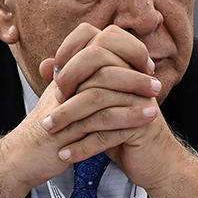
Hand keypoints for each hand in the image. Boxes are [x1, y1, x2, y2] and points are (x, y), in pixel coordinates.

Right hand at [0, 24, 158, 197]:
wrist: (23, 157)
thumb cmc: (48, 130)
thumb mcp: (62, 100)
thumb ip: (80, 83)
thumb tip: (108, 68)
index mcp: (64, 75)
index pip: (94, 49)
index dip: (121, 53)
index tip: (142, 64)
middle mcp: (64, 86)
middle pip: (102, 67)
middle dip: (133, 75)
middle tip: (155, 83)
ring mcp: (65, 106)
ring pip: (104, 93)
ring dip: (134, 97)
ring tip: (155, 103)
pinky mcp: (69, 129)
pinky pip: (103, 120)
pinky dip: (128, 118)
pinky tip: (146, 119)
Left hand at [41, 23, 197, 197]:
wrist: (153, 160)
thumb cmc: (120, 128)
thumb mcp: (94, 102)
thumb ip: (72, 81)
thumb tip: (45, 64)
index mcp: (123, 63)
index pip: (94, 37)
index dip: (70, 52)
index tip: (54, 76)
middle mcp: (133, 75)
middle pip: (95, 64)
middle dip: (67, 84)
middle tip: (52, 101)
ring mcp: (139, 97)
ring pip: (97, 99)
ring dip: (68, 117)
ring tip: (50, 129)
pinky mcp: (141, 123)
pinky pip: (106, 132)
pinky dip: (82, 146)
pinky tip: (66, 155)